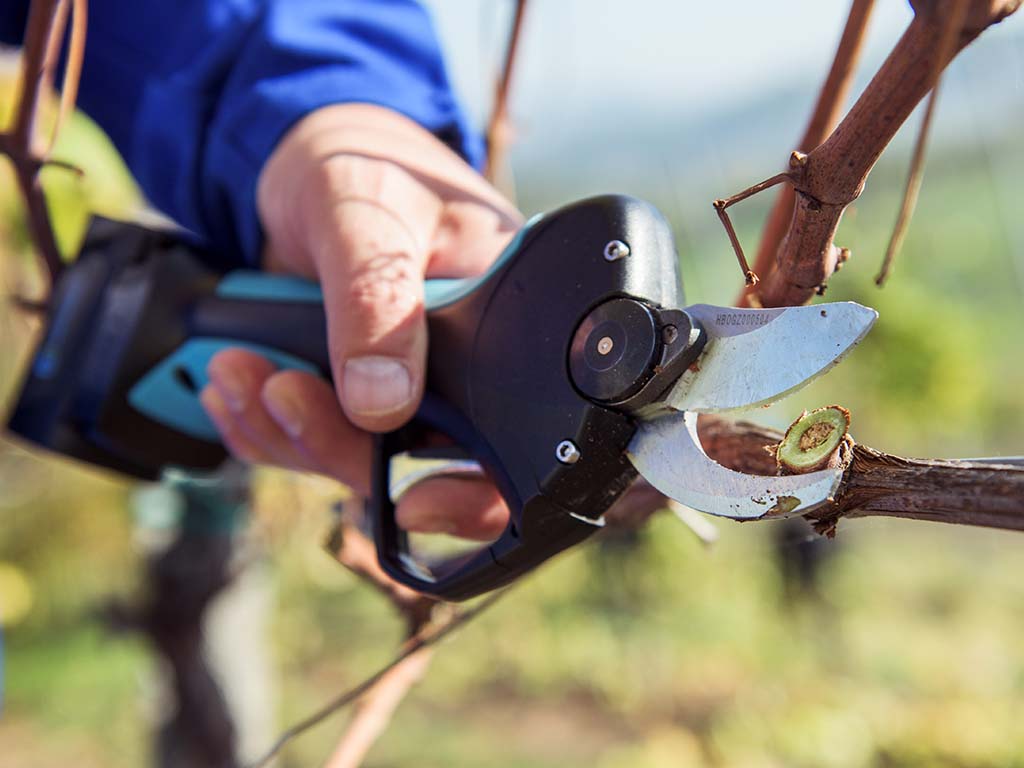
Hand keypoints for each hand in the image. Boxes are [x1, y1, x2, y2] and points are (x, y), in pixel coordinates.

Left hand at [199, 104, 519, 539]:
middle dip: (338, 447)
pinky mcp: (350, 389)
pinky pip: (309, 438)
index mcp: (503, 323)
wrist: (300, 160)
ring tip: (232, 371)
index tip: (409, 502)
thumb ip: (375, 299)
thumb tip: (382, 405)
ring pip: (354, 457)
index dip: (472, 495)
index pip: (513, 440)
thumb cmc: (358, 161)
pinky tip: (231, 384)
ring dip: (284, 431)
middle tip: (278, 392)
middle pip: (420, 463)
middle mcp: (462, 367)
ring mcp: (404, 383)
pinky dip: (262, 424)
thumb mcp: (365, 210)